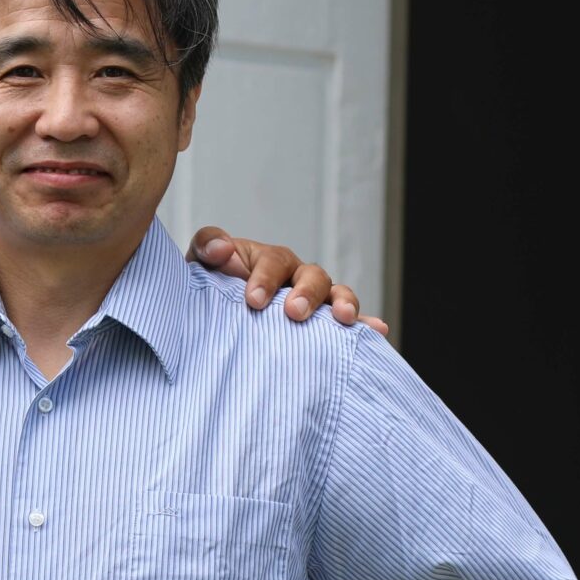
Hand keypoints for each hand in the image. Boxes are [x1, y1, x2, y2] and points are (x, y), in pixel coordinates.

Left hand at [186, 228, 387, 335]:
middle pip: (313, 276)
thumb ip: (209, 248)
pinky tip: (378, 331)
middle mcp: (297, 278)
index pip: (274, 262)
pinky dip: (364, 325)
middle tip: (293, 312)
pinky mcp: (323, 326)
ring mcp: (314, 301)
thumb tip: (222, 249)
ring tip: (343, 318)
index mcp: (269, 261)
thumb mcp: (201, 265)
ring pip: (336, 295)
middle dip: (306, 293)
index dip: (265, 278)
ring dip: (343, 304)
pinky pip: (349, 323)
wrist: (215, 316)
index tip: (252, 300)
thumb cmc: (211, 288)